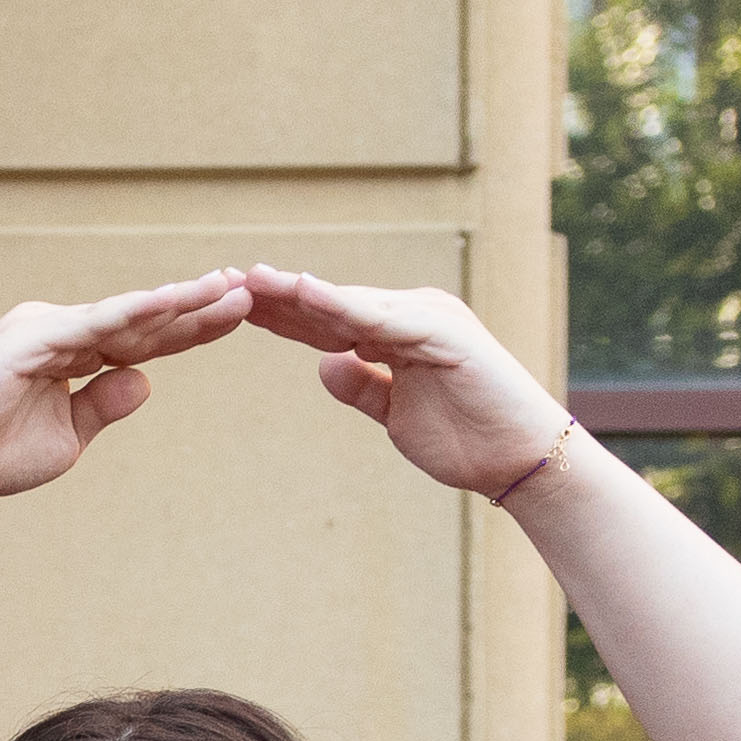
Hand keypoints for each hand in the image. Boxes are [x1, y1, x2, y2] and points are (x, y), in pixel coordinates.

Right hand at [0, 272, 255, 510]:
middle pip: (144, 318)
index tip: (240, 313)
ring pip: (126, 313)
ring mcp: (44, 327)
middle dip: (199, 306)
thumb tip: (146, 379)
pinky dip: (135, 311)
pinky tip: (175, 300)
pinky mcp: (30, 337)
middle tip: (254, 287)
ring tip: (230, 288)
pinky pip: (94, 322)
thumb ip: (106, 403)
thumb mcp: (69, 435)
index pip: (144, 338)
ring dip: (180, 301)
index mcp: (69, 349)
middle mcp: (58, 327)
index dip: (191, 327)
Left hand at [241, 268, 581, 504]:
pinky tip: (302, 292)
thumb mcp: (395, 412)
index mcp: (398, 332)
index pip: (325, 320)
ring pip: (350, 303)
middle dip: (276, 296)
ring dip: (298, 291)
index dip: (278, 314)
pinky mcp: (444, 332)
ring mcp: (428, 319)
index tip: (227, 306)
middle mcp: (411, 316)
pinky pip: (382, 317)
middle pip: (330, 304)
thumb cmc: (465, 439)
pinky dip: (342, 304)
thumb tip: (324, 362)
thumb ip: (362, 384)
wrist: (521, 460)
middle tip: (219, 280)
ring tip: (251, 279)